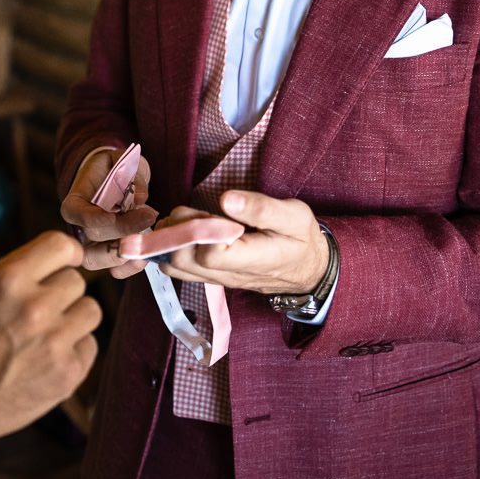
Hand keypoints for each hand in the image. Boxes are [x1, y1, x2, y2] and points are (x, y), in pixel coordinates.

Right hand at [0, 232, 100, 447]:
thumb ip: (20, 274)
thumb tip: (63, 258)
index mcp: (7, 280)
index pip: (61, 244)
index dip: (67, 253)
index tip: (64, 262)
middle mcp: (34, 307)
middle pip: (77, 280)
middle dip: (61, 293)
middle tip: (40, 311)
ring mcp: (54, 343)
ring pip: (91, 310)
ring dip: (73, 319)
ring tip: (46, 334)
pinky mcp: (67, 374)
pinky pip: (89, 345)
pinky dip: (73, 351)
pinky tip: (46, 360)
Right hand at [60, 146, 158, 279]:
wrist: (119, 179)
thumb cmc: (118, 168)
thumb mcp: (124, 161)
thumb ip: (132, 175)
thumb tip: (140, 198)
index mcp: (77, 199)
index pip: (74, 212)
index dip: (90, 218)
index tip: (111, 216)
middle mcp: (82, 225)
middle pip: (94, 236)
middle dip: (123, 230)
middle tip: (149, 215)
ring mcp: (95, 242)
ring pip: (98, 259)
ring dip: (124, 253)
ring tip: (147, 242)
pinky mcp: (111, 253)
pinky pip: (115, 269)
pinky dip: (130, 267)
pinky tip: (146, 255)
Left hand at [158, 191, 328, 294]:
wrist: (307, 269)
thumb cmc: (301, 239)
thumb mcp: (294, 216)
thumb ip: (261, 208)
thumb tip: (227, 199)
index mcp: (250, 260)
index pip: (209, 254)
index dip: (202, 229)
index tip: (214, 213)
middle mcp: (228, 275)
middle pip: (182, 258)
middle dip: (180, 229)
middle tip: (198, 212)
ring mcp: (215, 279)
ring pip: (174, 265)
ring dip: (173, 237)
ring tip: (194, 220)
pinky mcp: (209, 277)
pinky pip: (178, 267)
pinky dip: (172, 245)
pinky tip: (188, 229)